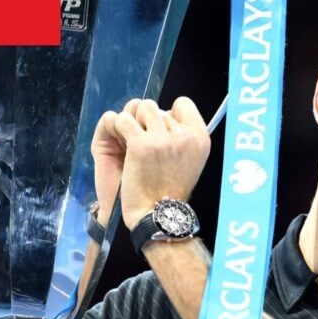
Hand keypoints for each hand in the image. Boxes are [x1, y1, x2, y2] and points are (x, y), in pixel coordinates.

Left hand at [91, 98, 209, 229]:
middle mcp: (185, 136)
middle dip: (146, 122)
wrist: (156, 214)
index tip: (161, 134)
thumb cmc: (169, 189)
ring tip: (132, 144)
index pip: (183, 103)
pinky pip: (121, 119)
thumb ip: (183, 136)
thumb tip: (165, 114)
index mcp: (201, 138)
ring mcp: (162, 139)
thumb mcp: (191, 160)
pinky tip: (121, 145)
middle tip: (144, 145)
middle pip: (157, 106)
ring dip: (132, 122)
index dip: (168, 115)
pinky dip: (116, 128)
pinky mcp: (140, 145)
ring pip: (140, 107)